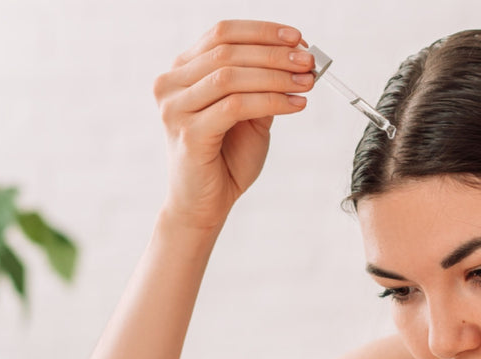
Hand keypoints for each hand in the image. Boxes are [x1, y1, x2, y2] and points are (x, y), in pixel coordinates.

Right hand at [153, 20, 315, 229]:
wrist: (204, 204)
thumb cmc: (224, 157)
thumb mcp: (248, 113)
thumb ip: (263, 84)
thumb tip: (298, 57)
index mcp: (182, 71)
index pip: (222, 34)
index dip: (262, 32)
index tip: (298, 38)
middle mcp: (171, 84)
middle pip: (227, 52)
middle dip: (274, 54)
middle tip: (309, 61)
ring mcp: (175, 109)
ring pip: (231, 76)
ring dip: (276, 76)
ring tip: (306, 82)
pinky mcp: (188, 134)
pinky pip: (235, 106)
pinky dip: (271, 101)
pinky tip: (295, 104)